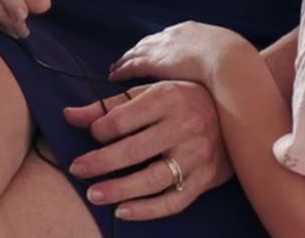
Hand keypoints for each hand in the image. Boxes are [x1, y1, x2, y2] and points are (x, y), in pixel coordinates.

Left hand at [63, 80, 229, 221]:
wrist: (236, 113)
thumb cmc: (183, 99)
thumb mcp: (148, 93)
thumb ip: (108, 105)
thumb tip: (68, 115)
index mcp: (167, 98)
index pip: (122, 119)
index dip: (99, 130)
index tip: (91, 134)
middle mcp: (183, 126)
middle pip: (134, 150)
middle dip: (100, 162)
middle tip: (77, 169)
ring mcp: (196, 155)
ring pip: (152, 179)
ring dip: (120, 190)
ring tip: (94, 194)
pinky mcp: (205, 179)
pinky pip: (174, 201)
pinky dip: (148, 210)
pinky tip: (123, 211)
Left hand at [109, 21, 254, 87]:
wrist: (231, 62)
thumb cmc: (238, 64)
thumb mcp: (232, 56)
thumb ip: (224, 62)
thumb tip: (231, 73)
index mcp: (194, 31)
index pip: (171, 37)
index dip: (160, 45)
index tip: (153, 51)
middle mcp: (175, 35)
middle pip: (151, 42)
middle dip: (140, 49)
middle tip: (128, 57)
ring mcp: (163, 47)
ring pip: (138, 52)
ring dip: (127, 59)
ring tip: (116, 67)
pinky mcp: (155, 61)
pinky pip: (132, 64)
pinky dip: (122, 69)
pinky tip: (114, 75)